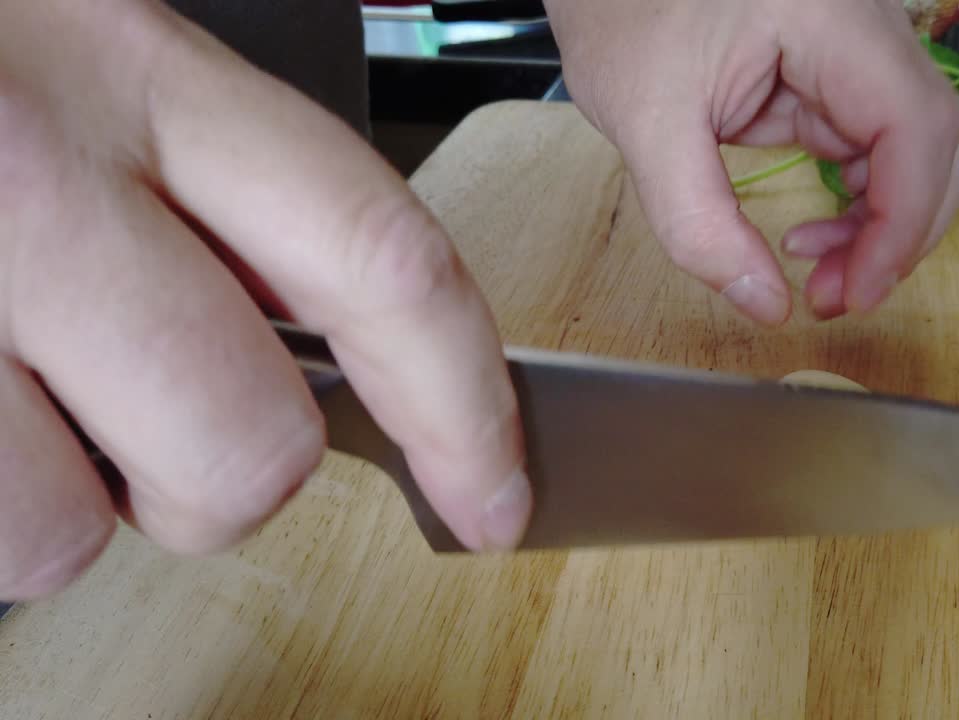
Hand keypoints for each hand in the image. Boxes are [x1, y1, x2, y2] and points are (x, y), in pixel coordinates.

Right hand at [0, 0, 530, 600]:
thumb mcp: (81, 55)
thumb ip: (210, 185)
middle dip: (214, 477)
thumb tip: (329, 338)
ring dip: (53, 496)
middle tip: (133, 412)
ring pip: (68, 530)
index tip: (495, 496)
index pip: (382, 264)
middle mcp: (33, 178)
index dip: (462, 404)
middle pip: (246, 448)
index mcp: (135, 72)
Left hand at [544, 0, 958, 321]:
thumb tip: (768, 308)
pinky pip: (873, 147)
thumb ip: (700, 223)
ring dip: (880, 226)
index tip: (855, 294)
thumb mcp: (646, 124)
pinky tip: (808, 238)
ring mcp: (856, 50)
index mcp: (832, 20)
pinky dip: (855, 203)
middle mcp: (866, 27)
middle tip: (837, 296)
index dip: (901, 224)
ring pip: (913, 150)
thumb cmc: (622, 14)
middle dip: (900, 232)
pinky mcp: (833, 74)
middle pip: (938, 140)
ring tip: (817, 276)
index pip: (915, 127)